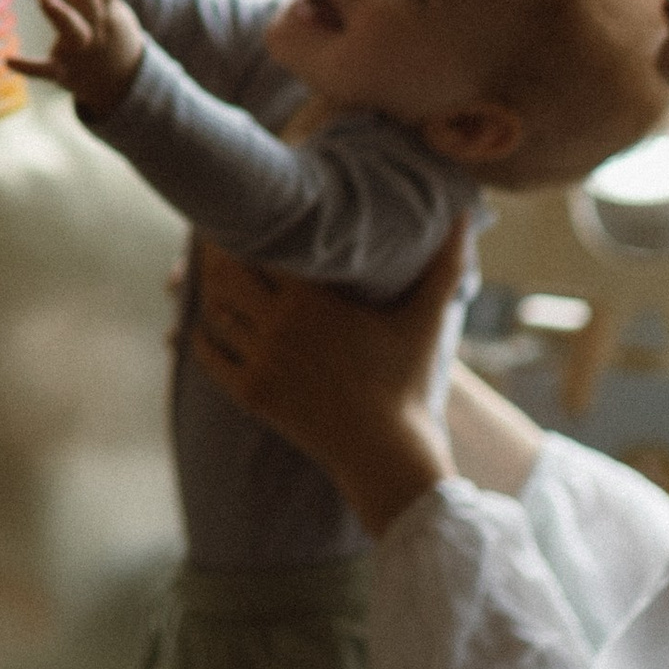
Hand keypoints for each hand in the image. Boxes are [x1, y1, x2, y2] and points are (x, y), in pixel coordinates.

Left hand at [26, 0, 143, 109]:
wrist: (121, 84)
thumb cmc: (106, 34)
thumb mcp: (105, 8)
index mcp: (107, 9)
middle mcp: (97, 28)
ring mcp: (82, 52)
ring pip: (75, 32)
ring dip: (62, 15)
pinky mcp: (65, 74)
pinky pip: (47, 71)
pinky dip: (28, 67)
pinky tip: (7, 60)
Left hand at [193, 231, 468, 537]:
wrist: (388, 456)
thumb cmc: (408, 382)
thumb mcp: (428, 320)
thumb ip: (445, 264)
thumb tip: (466, 215)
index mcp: (313, 300)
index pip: (263, 245)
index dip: (252, 226)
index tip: (250, 212)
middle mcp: (279, 326)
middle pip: (226, 273)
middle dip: (222, 255)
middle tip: (222, 240)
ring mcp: (261, 362)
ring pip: (214, 311)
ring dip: (211, 293)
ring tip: (216, 276)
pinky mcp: (251, 393)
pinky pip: (207, 355)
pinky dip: (202, 335)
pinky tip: (213, 324)